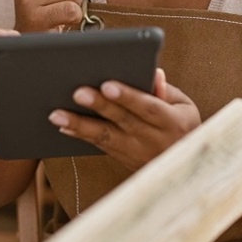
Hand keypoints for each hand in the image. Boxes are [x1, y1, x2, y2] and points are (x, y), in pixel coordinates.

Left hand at [49, 69, 200, 171]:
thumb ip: (165, 90)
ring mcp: (135, 152)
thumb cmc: (182, 126)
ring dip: (79, 125)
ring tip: (56, 114)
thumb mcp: (184, 107)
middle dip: (98, 106)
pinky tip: (63, 126)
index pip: (148, 107)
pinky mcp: (122, 158)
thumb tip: (152, 72)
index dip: (128, 96)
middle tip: (77, 92)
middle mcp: (152, 139)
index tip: (108, 84)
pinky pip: (99, 146)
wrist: (183, 169)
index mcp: (170, 122)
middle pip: (122, 121)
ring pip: (105, 138)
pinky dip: (80, 136)